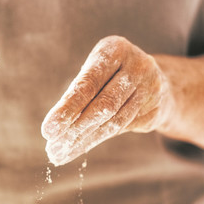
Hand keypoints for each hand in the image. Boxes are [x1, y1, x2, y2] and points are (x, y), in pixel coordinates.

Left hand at [41, 36, 173, 165]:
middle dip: (75, 129)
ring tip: (60, 154)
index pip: (89, 83)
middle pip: (104, 105)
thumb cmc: (110, 74)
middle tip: (52, 148)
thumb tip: (55, 129)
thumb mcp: (95, 71)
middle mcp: (137, 66)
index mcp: (116, 49)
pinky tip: (77, 149)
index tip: (48, 130)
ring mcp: (150, 88)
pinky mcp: (155, 109)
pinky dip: (96, 140)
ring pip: (113, 122)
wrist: (155, 80)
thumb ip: (79, 92)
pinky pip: (122, 129)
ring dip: (83, 140)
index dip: (67, 108)